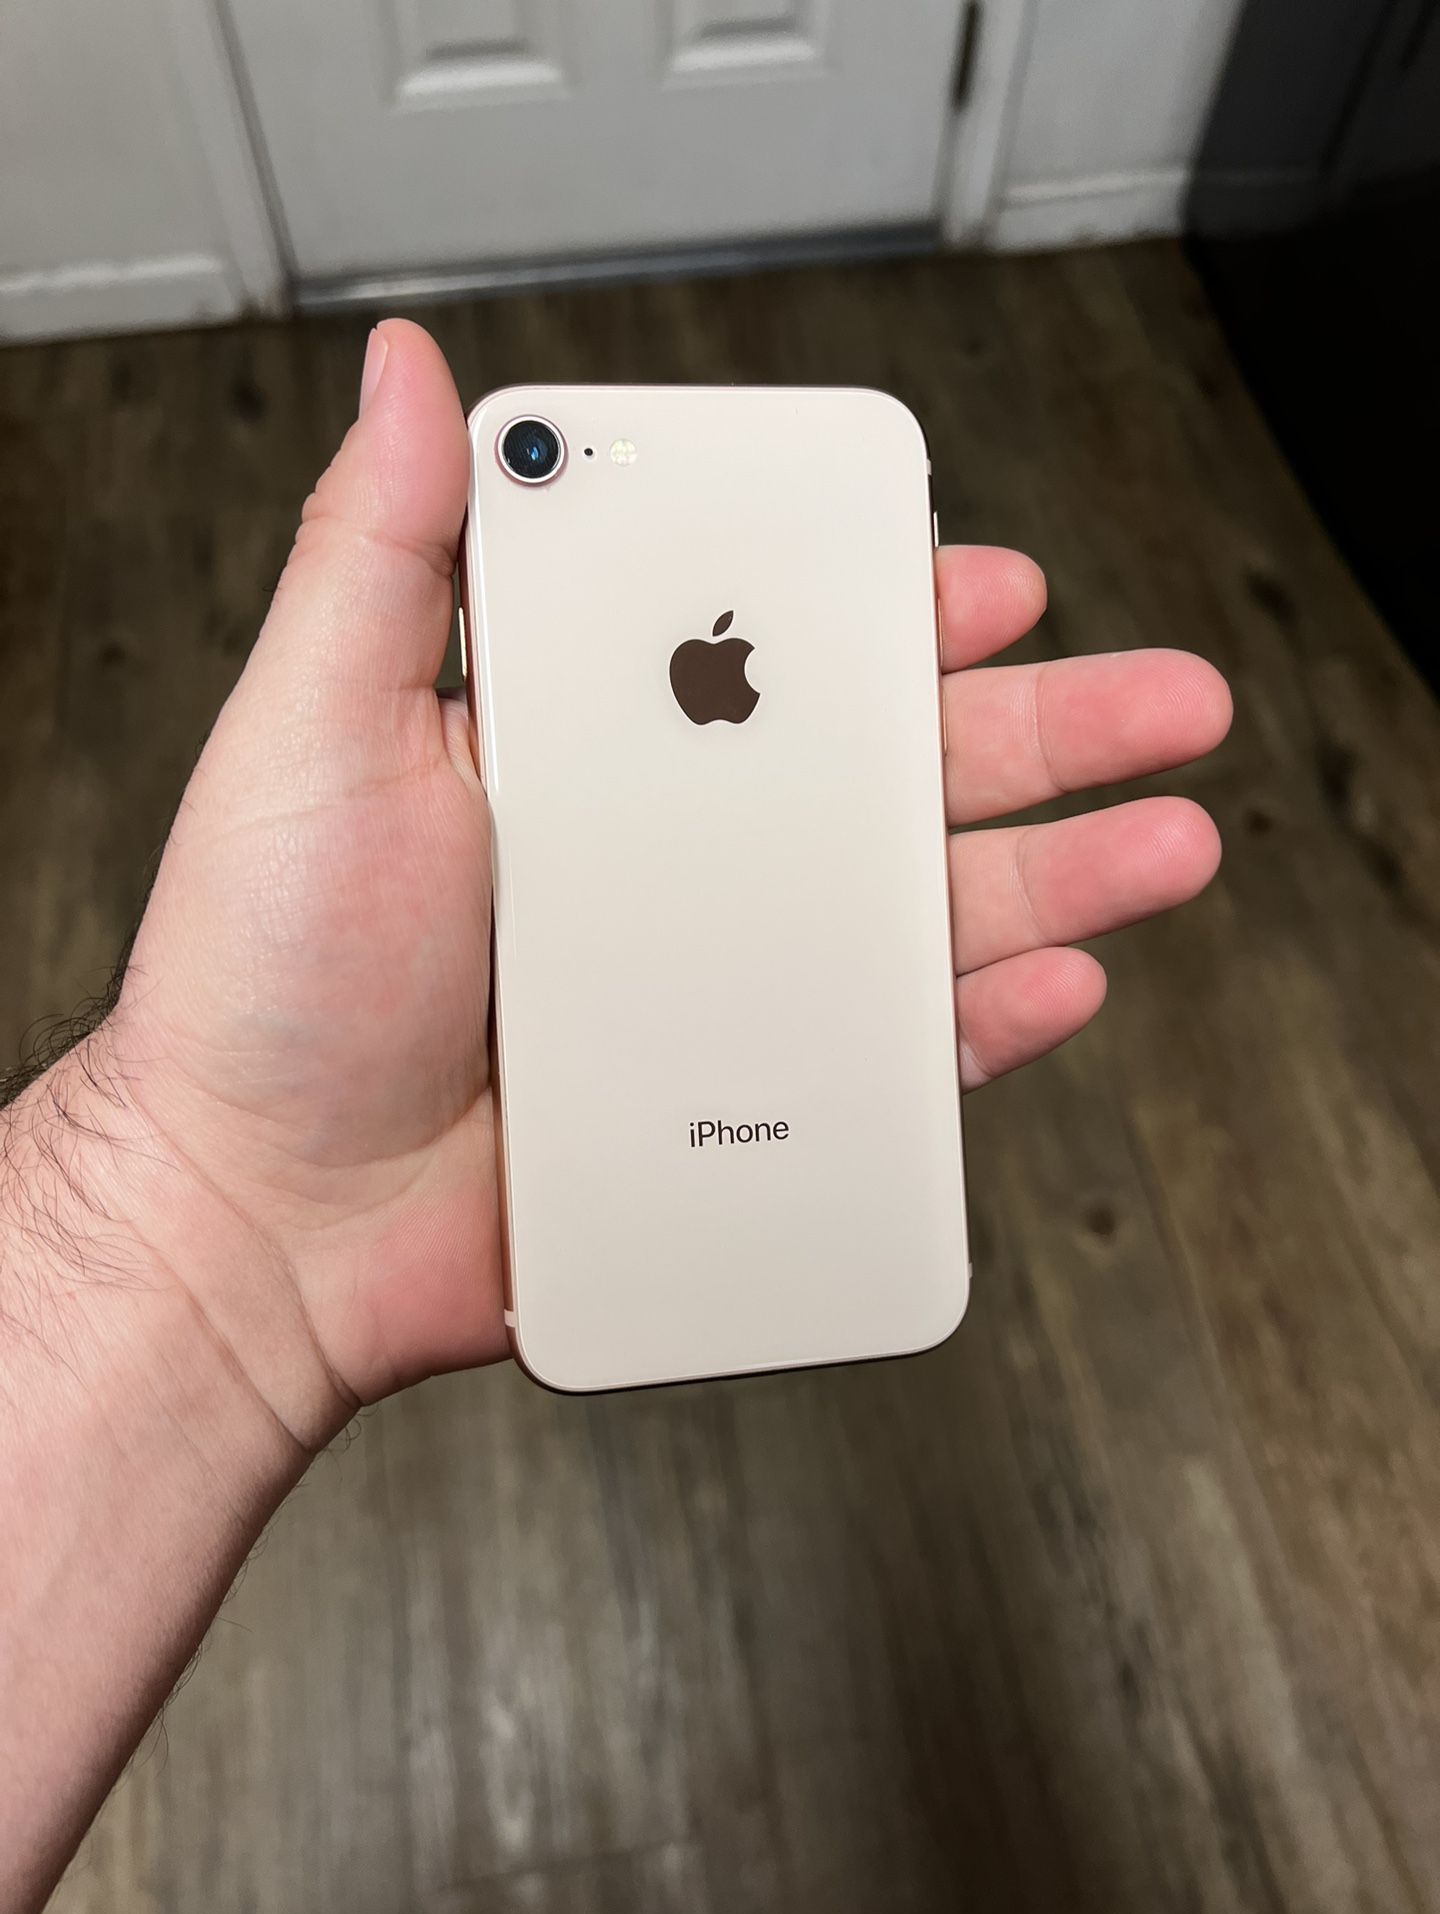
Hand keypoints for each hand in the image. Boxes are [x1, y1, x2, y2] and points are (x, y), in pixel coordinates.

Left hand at [91, 320, 1228, 1433]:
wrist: (263, 1217)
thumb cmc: (265, 977)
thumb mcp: (315, 728)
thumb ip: (380, 555)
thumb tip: (409, 374)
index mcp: (593, 749)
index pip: (769, 654)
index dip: (885, 612)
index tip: (978, 579)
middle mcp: (674, 856)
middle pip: (885, 775)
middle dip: (1041, 731)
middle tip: (1161, 700)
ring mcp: (713, 984)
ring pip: (917, 912)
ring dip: (1057, 872)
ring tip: (1167, 841)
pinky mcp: (732, 1101)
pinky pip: (888, 1060)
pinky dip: (981, 1024)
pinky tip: (1058, 978)